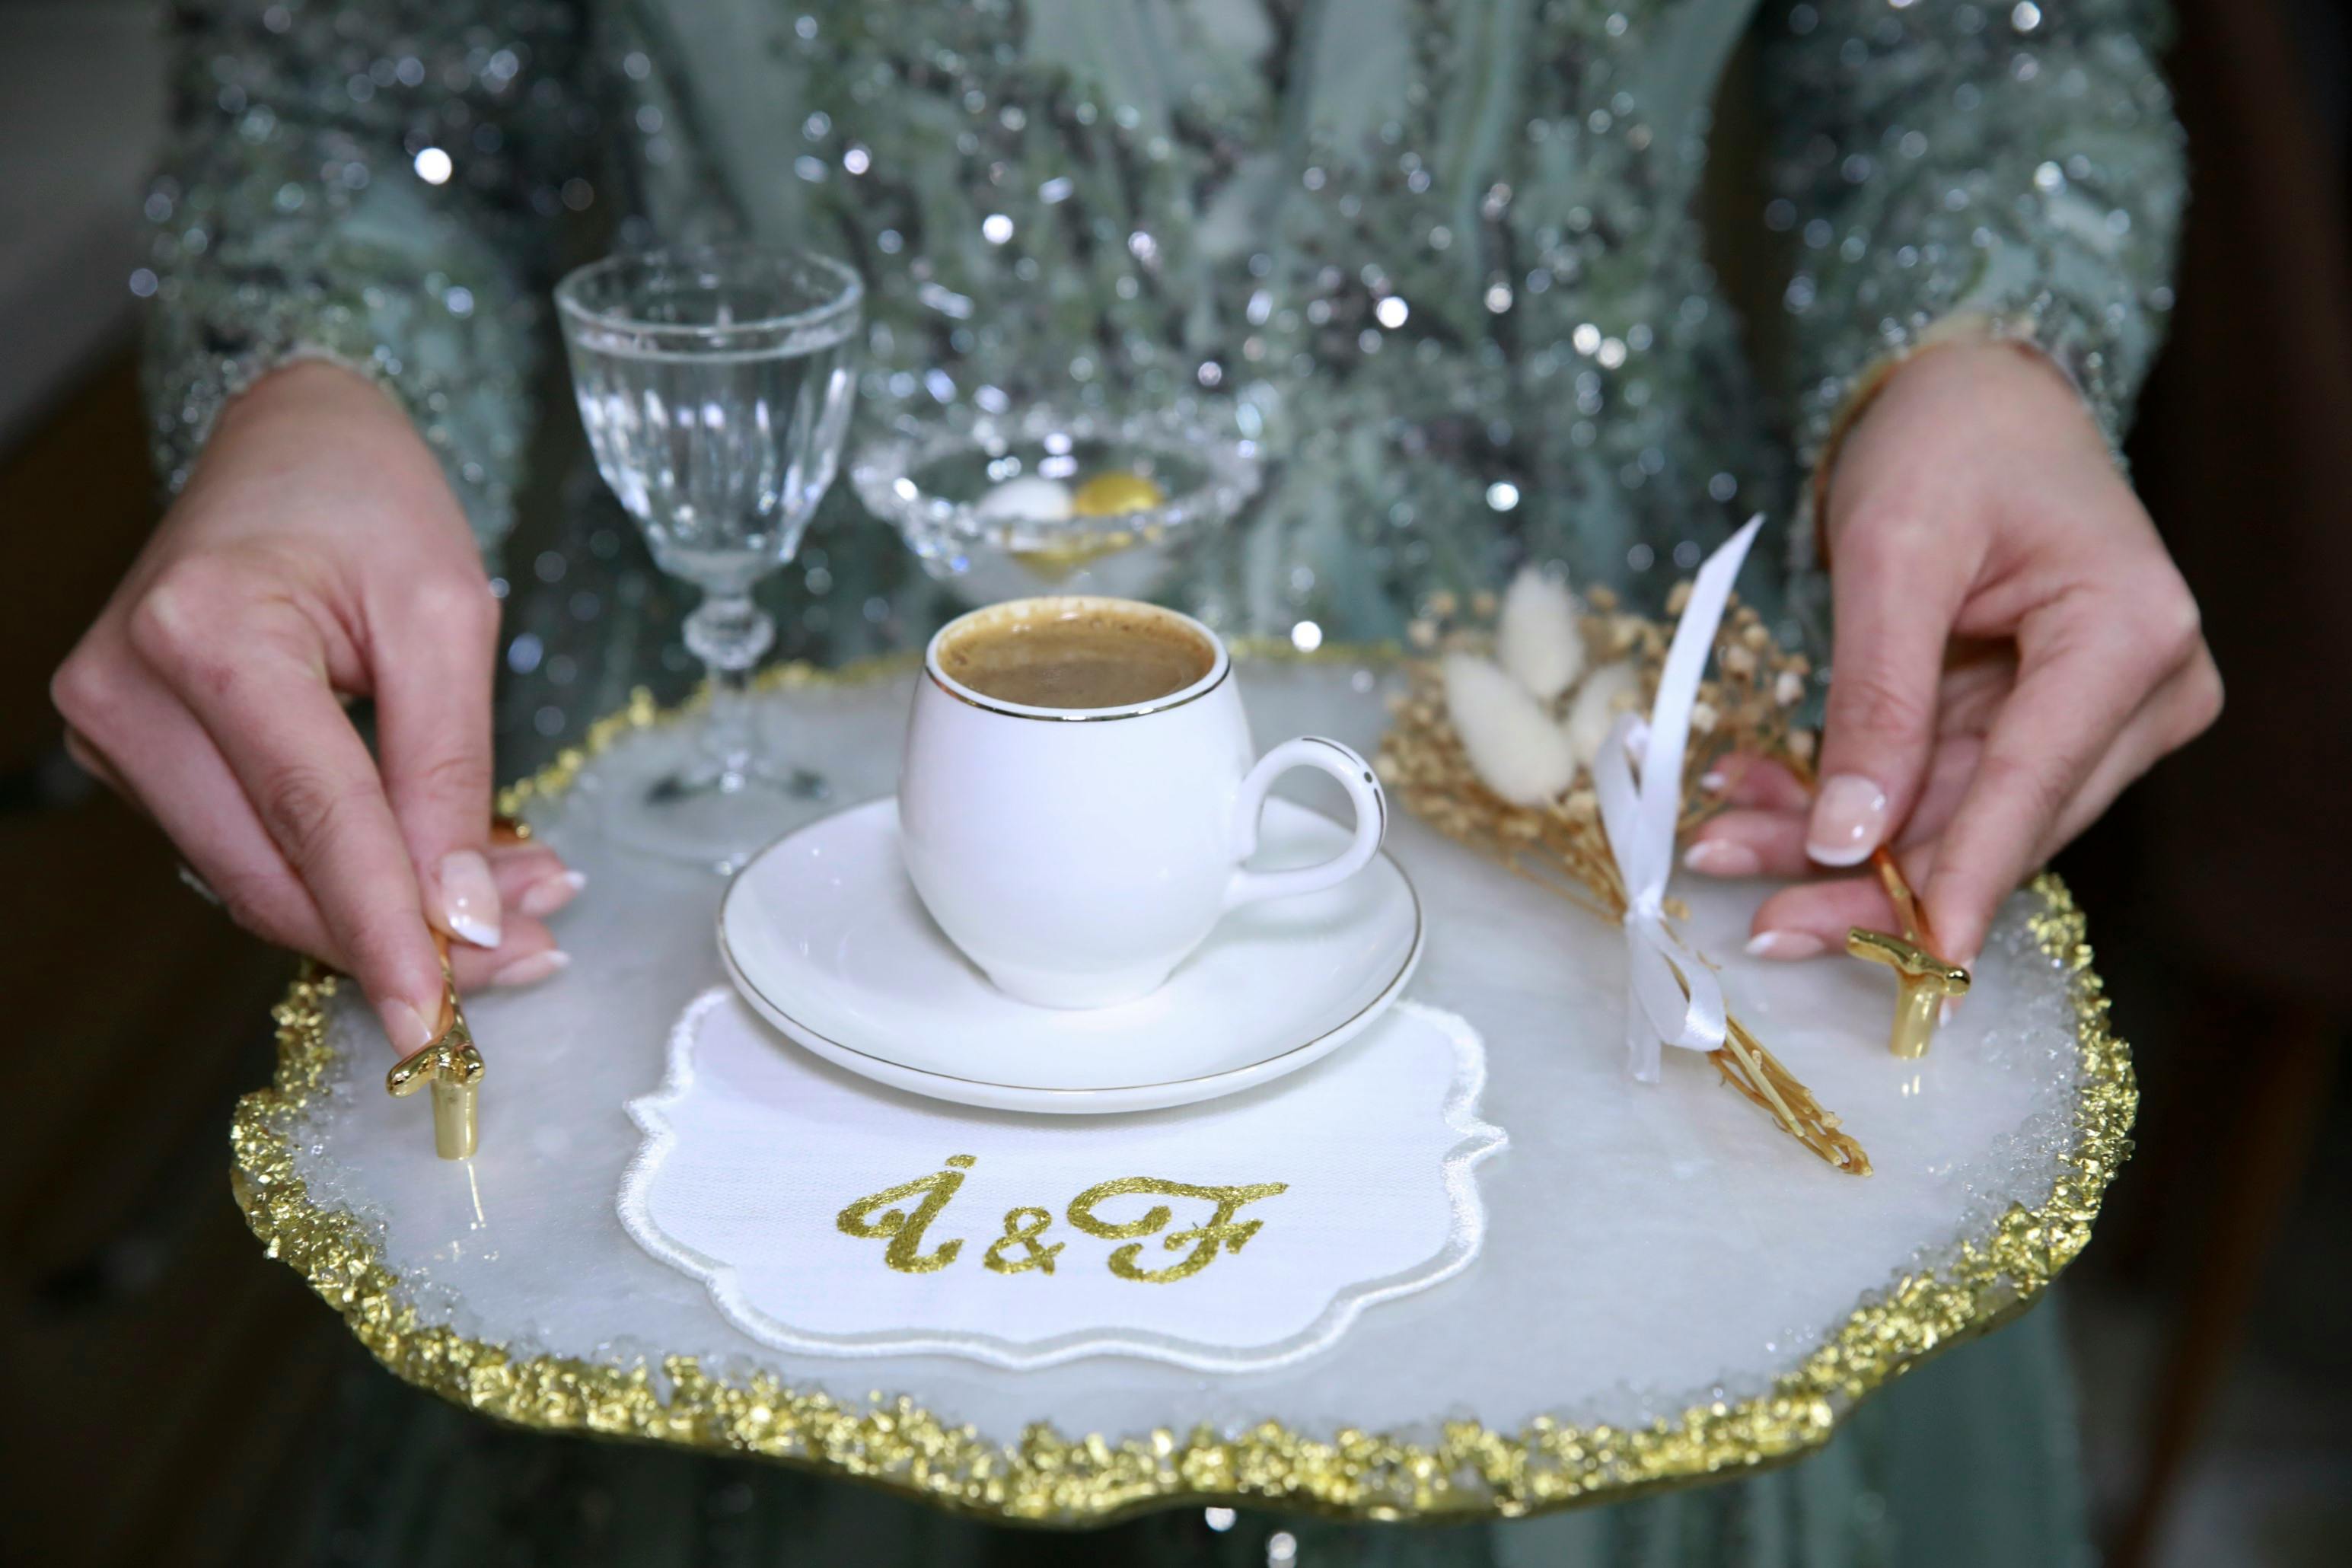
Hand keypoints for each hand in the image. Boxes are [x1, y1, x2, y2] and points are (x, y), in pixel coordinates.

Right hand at [52, 362, 580, 1053]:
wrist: (288, 440)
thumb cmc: (369, 501)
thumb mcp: (448, 615)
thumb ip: (451, 769)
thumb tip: (463, 914)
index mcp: (206, 634)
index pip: (314, 820)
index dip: (386, 931)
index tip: (445, 1024)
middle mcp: (129, 691)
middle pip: (276, 874)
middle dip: (406, 934)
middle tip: (535, 944)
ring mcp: (115, 729)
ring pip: (259, 880)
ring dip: (383, 916)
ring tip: (512, 902)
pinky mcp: (134, 754)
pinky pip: (248, 849)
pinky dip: (343, 880)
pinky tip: (435, 877)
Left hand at [1685, 340, 2220, 965]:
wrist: (1974, 392)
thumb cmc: (1950, 441)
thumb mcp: (1894, 553)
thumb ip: (1877, 698)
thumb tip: (1852, 838)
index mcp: (2129, 635)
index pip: (2032, 785)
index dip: (1960, 881)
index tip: (1915, 969)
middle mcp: (2138, 692)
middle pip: (1993, 823)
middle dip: (1864, 873)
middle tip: (1759, 918)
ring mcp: (2093, 716)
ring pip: (1951, 821)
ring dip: (1834, 842)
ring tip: (1724, 846)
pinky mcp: (2036, 725)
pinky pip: (1933, 788)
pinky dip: (1844, 799)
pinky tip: (1756, 804)